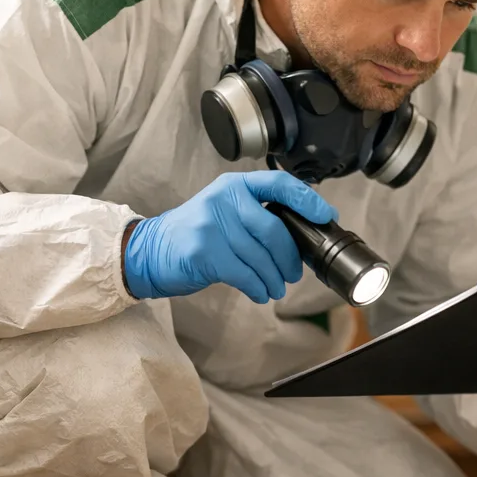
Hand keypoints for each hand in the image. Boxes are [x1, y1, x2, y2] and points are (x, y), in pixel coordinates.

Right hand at [123, 171, 337, 302]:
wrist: (150, 250)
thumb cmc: (195, 234)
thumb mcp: (223, 211)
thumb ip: (255, 214)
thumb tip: (301, 234)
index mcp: (234, 186)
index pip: (279, 184)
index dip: (308, 200)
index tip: (326, 216)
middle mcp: (223, 200)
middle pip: (274, 230)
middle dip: (290, 257)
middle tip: (293, 273)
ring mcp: (211, 225)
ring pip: (260, 257)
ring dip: (274, 279)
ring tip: (275, 288)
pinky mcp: (204, 252)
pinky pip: (244, 274)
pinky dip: (257, 287)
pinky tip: (259, 292)